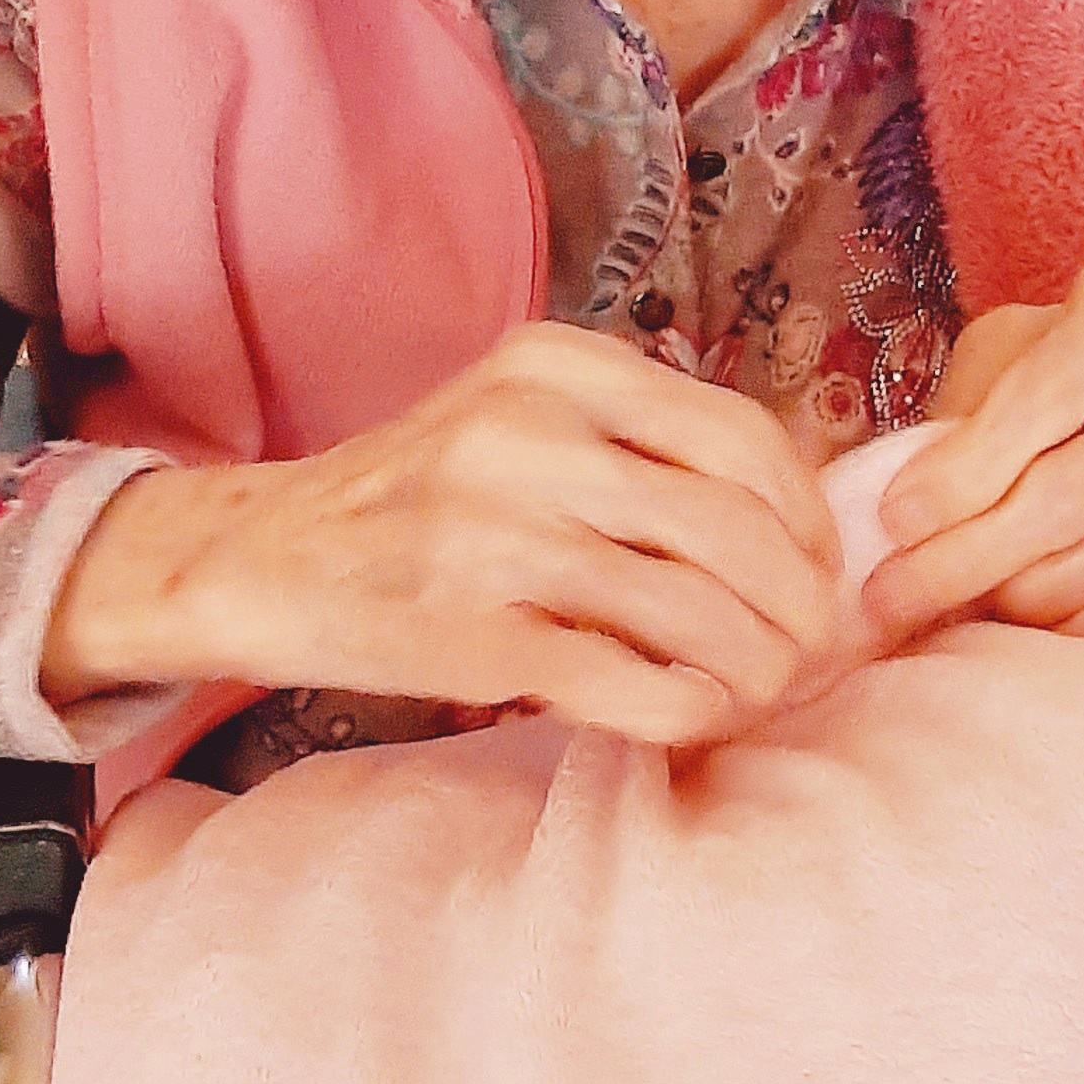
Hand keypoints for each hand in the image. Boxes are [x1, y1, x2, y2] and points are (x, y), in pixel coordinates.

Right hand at [38, 324, 844, 747]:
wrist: (263, 558)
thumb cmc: (421, 498)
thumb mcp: (522, 419)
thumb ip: (638, 441)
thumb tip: (799, 521)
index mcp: (554, 366)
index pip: (737, 435)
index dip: (806, 514)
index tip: (820, 568)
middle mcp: (524, 433)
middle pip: (730, 526)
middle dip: (798, 604)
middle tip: (812, 649)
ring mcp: (491, 533)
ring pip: (691, 608)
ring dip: (756, 666)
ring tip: (768, 690)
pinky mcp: (465, 633)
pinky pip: (624, 682)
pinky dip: (687, 710)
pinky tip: (697, 718)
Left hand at [863, 246, 1083, 640]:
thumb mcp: (1039, 342)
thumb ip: (976, 404)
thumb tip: (893, 502)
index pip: (1045, 390)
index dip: (967, 464)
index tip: (896, 518)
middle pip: (1076, 480)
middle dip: (971, 548)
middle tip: (891, 595)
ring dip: (1015, 589)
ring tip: (935, 613)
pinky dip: (1074, 598)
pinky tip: (1012, 610)